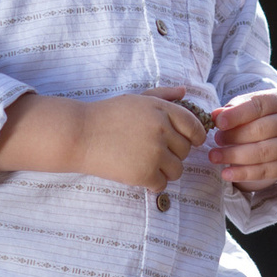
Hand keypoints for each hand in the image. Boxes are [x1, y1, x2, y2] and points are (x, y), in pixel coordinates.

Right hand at [77, 86, 208, 188]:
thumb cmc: (107, 115)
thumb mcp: (136, 99)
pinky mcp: (144, 173)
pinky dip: (153, 183)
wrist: (79, 135)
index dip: (196, 137)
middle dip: (174, 153)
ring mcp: (154, 153)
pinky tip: (139, 175)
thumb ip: (163, 95)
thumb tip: (184, 91)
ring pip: (177, 170)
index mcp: (162, 110)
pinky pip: (162, 184)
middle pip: (186, 151)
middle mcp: (162, 130)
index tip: (190, 142)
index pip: (194, 127)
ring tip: (146, 164)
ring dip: (165, 170)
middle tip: (153, 152)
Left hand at [208, 89, 276, 190]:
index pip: (259, 105)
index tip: (218, 122)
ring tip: (215, 156)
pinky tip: (226, 174)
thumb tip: (216, 116)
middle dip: (234, 136)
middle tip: (216, 139)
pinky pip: (267, 172)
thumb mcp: (249, 106)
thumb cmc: (261, 116)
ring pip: (263, 152)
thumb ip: (232, 109)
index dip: (237, 114)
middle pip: (261, 130)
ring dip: (235, 156)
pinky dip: (244, 174)